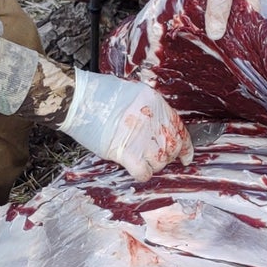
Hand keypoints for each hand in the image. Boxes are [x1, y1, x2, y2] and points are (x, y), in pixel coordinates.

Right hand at [57, 70, 193, 180]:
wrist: (80, 99)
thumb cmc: (100, 93)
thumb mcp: (135, 93)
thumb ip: (149, 110)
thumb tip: (157, 127)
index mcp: (158, 105)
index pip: (180, 130)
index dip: (185, 147)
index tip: (186, 157)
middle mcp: (155, 121)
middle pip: (172, 148)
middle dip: (166, 156)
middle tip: (154, 156)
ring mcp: (143, 138)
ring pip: (160, 162)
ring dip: (152, 165)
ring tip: (139, 158)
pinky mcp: (127, 152)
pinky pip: (144, 172)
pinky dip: (141, 173)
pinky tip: (134, 168)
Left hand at [166, 0, 260, 40]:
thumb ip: (219, 10)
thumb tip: (216, 36)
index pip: (252, 17)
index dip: (246, 32)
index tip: (236, 47)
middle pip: (235, 21)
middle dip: (226, 32)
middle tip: (219, 47)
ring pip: (218, 19)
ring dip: (212, 28)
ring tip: (208, 44)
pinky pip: (205, 15)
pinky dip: (201, 23)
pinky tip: (197, 33)